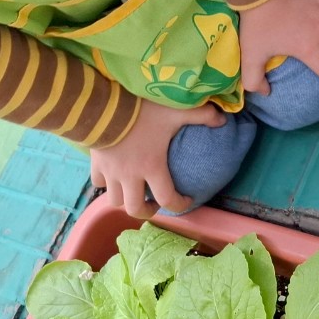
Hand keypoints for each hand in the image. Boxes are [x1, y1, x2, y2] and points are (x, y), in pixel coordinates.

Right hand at [90, 99, 225, 217]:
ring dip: (125, 200)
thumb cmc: (141, 111)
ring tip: (134, 192)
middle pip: (135, 210)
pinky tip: (114, 174)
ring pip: (114, 201)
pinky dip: (107, 183)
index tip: (188, 199)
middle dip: (147, 212)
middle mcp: (130, 177)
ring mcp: (110, 173)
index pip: (168, 199)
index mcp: (152, 168)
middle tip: (155, 204)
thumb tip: (223, 119)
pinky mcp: (95, 164)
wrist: (102, 106)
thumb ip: (202, 115)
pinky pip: (99, 182)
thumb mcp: (176, 111)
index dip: (180, 205)